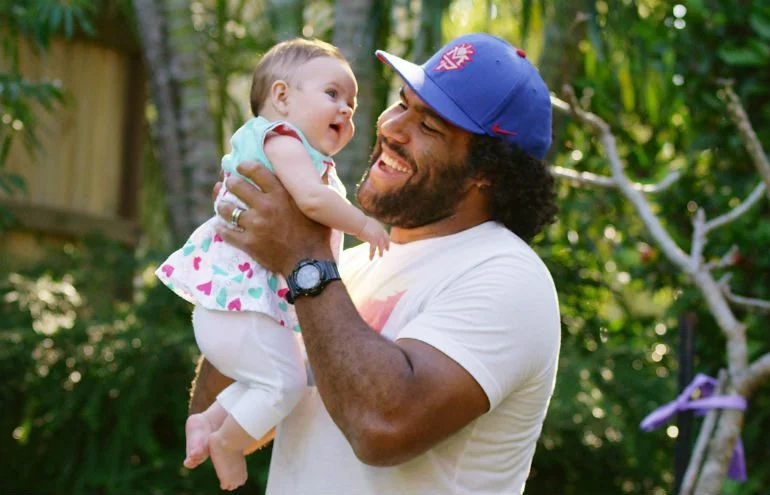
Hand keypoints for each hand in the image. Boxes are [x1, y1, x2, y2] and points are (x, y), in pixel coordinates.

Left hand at [214, 162, 332, 274]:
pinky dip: (221, 228)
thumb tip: (326, 167)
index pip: (256, 171)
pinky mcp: (248, 243)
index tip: (240, 167)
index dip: (244, 166)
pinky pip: (226, 232)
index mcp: (281, 194)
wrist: (310, 265)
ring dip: (222, 205)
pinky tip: (220, 226)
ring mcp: (255, 225)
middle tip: (229, 185)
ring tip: (223, 205)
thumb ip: (319, 187)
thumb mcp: (319, 207)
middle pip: (237, 186)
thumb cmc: (317, 235)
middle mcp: (266, 206)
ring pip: (228, 209)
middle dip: (230, 183)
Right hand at [357, 217, 389, 259]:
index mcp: (379, 226)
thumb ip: (368, 228)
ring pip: (381, 245)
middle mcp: (380, 230)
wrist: (357, 222)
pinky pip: (373, 249)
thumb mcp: (366, 224)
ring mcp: (378, 235)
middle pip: (386, 239)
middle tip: (387, 249)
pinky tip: (370, 258)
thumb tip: (365, 230)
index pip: (384, 233)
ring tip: (381, 256)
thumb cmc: (358, 222)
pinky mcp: (373, 240)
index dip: (386, 238)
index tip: (386, 242)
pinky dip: (372, 254)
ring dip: (381, 251)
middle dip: (387, 244)